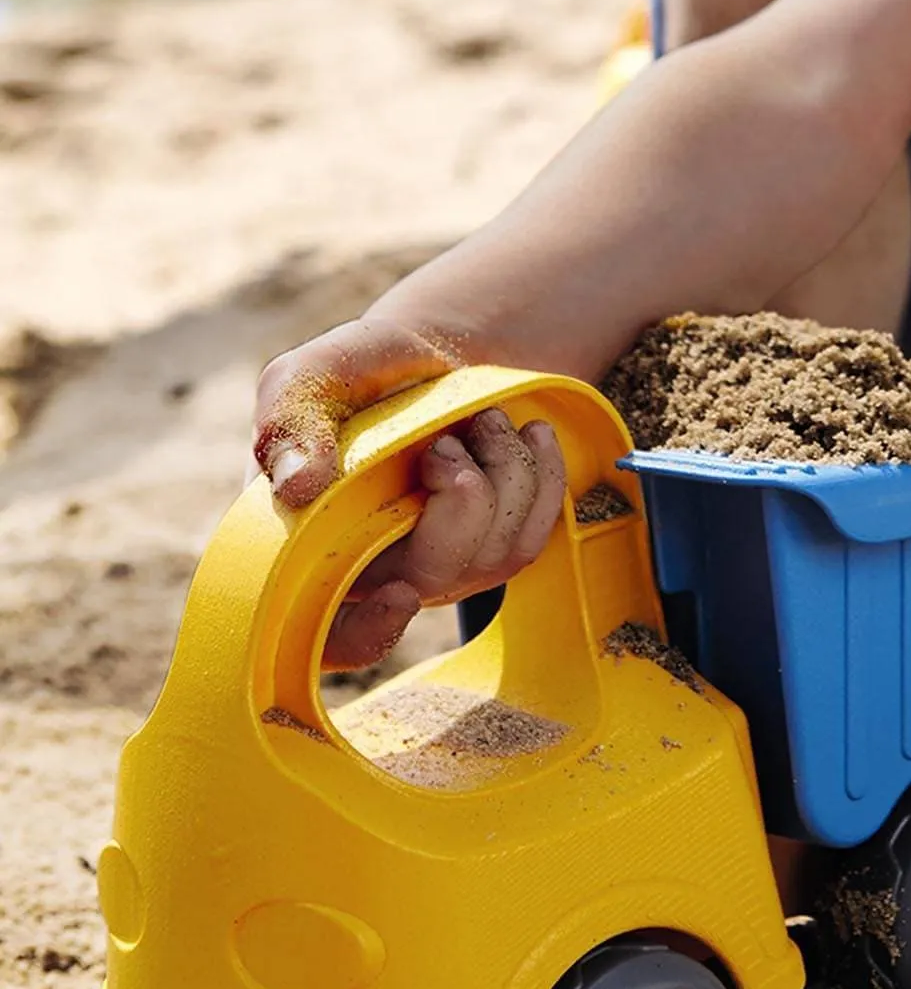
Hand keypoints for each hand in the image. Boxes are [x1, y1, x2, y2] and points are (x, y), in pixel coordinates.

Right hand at [252, 320, 567, 670]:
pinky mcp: (492, 547)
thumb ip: (290, 421)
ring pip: (493, 557)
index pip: (324, 635)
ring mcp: (439, 564)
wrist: (433, 353)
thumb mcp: (308, 379)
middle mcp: (374, 569)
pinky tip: (531, 435)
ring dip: (505, 475)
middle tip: (448, 442)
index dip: (362, 635)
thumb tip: (297, 485)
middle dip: (461, 502)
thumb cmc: (359, 371)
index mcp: (307, 545)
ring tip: (484, 421)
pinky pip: (533, 534)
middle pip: (430, 580)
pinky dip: (543, 478)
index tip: (402, 595)